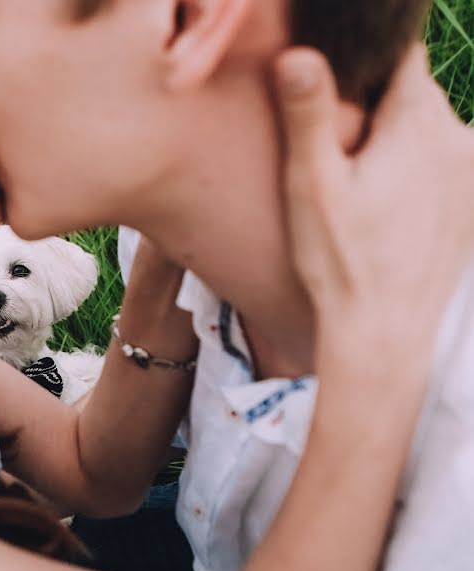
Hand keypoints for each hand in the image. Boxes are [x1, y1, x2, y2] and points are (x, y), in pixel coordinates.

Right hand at [275, 45, 473, 362]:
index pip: (400, 57)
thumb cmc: (340, 260)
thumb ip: (308, 114)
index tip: (337, 99)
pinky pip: (442, 164)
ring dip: (398, 142)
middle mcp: (458, 138)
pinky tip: (386, 210)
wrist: (384, 331)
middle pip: (414, 94)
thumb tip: (300, 53)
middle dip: (378, 108)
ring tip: (361, 189)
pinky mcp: (471, 203)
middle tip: (338, 156)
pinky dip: (417, 172)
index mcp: (417, 123)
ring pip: (428, 130)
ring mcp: (470, 173)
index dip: (364, 66)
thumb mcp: (312, 184)